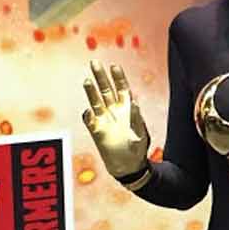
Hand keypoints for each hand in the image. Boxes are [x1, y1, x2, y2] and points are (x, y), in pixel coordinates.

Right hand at [82, 61, 150, 180]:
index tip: (114, 66)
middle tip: (94, 63)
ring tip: (87, 80)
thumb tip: (134, 103)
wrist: (128, 166)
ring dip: (91, 91)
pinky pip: (88, 119)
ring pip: (96, 101)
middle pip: (106, 89)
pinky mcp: (95, 130)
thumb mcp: (141, 133)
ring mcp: (104, 119)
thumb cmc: (138, 148)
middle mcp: (114, 111)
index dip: (118, 77)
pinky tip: (88, 111)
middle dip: (101, 76)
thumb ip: (137, 118)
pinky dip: (87, 115)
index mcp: (127, 108)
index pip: (122, 88)